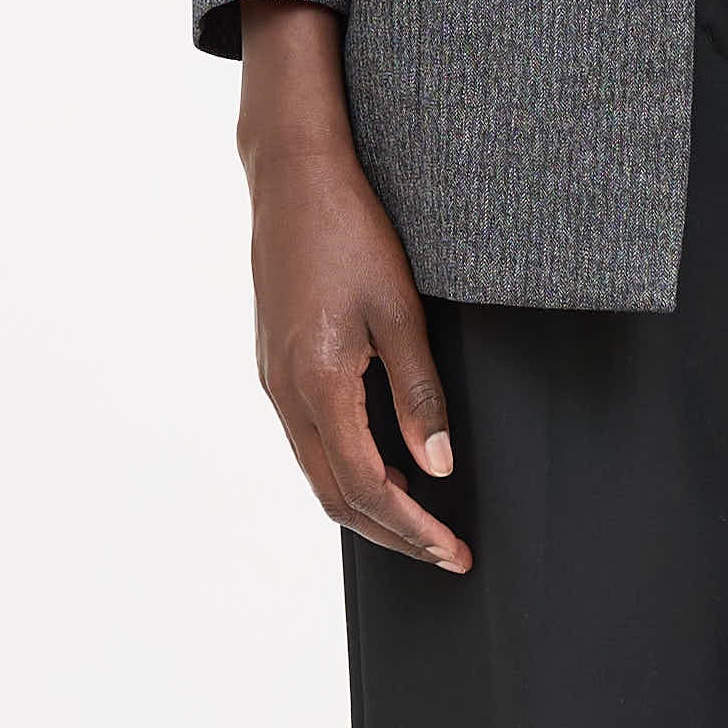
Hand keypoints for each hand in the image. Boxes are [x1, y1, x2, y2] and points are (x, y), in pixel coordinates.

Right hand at [236, 0, 470, 573]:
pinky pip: (310, 441)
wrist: (293, 175)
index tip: (453, 551)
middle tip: (445, 551)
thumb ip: (419, 394)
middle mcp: (285, 393)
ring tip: (421, 520)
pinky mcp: (276, 364)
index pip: (366, 487)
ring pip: (318, 473)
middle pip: (335, 497)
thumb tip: (438, 466)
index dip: (412, 528)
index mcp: (316, 384)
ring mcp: (274, 380)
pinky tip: (385, 464)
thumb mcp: (400, 310)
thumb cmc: (349, 230)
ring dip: (368, 506)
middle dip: (392, 534)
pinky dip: (348, 470)